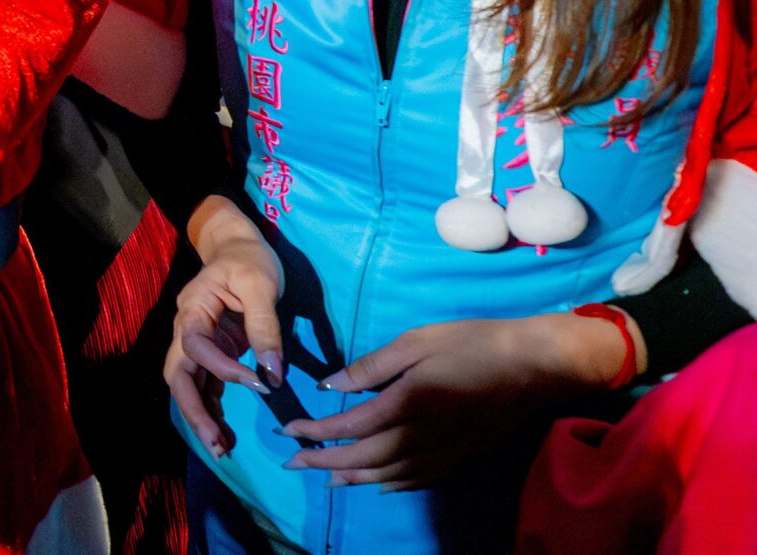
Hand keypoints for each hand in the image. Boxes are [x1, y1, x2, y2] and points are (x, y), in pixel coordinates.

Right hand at [165, 229, 284, 460]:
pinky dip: (211, 407)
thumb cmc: (249, 259)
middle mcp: (186, 330)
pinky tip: (224, 431)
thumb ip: (265, 328)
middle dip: (194, 412)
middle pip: (176, 375)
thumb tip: (273, 374)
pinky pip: (204, 384)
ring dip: (200, 416)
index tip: (260, 384)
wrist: (237, 244)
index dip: (224, 370)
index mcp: (192, 310)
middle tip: (218, 445)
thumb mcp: (260, 285)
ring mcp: (197, 343)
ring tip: (222, 448)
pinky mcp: (212, 351)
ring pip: (186, 385)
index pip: (197, 348)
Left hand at [281, 314, 636, 488]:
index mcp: (409, 402)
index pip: (351, 426)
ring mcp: (446, 449)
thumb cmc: (473, 341)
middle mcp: (424, 434)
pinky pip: (421, 478)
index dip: (317, 432)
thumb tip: (330, 385)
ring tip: (326, 478)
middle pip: (365, 457)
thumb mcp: (417, 340)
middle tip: (293, 462)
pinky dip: (394, 483)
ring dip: (354, 478)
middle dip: (325, 462)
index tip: (288, 432)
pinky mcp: (462, 454)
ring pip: (390, 474)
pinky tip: (379, 483)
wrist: (536, 364)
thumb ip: (372, 366)